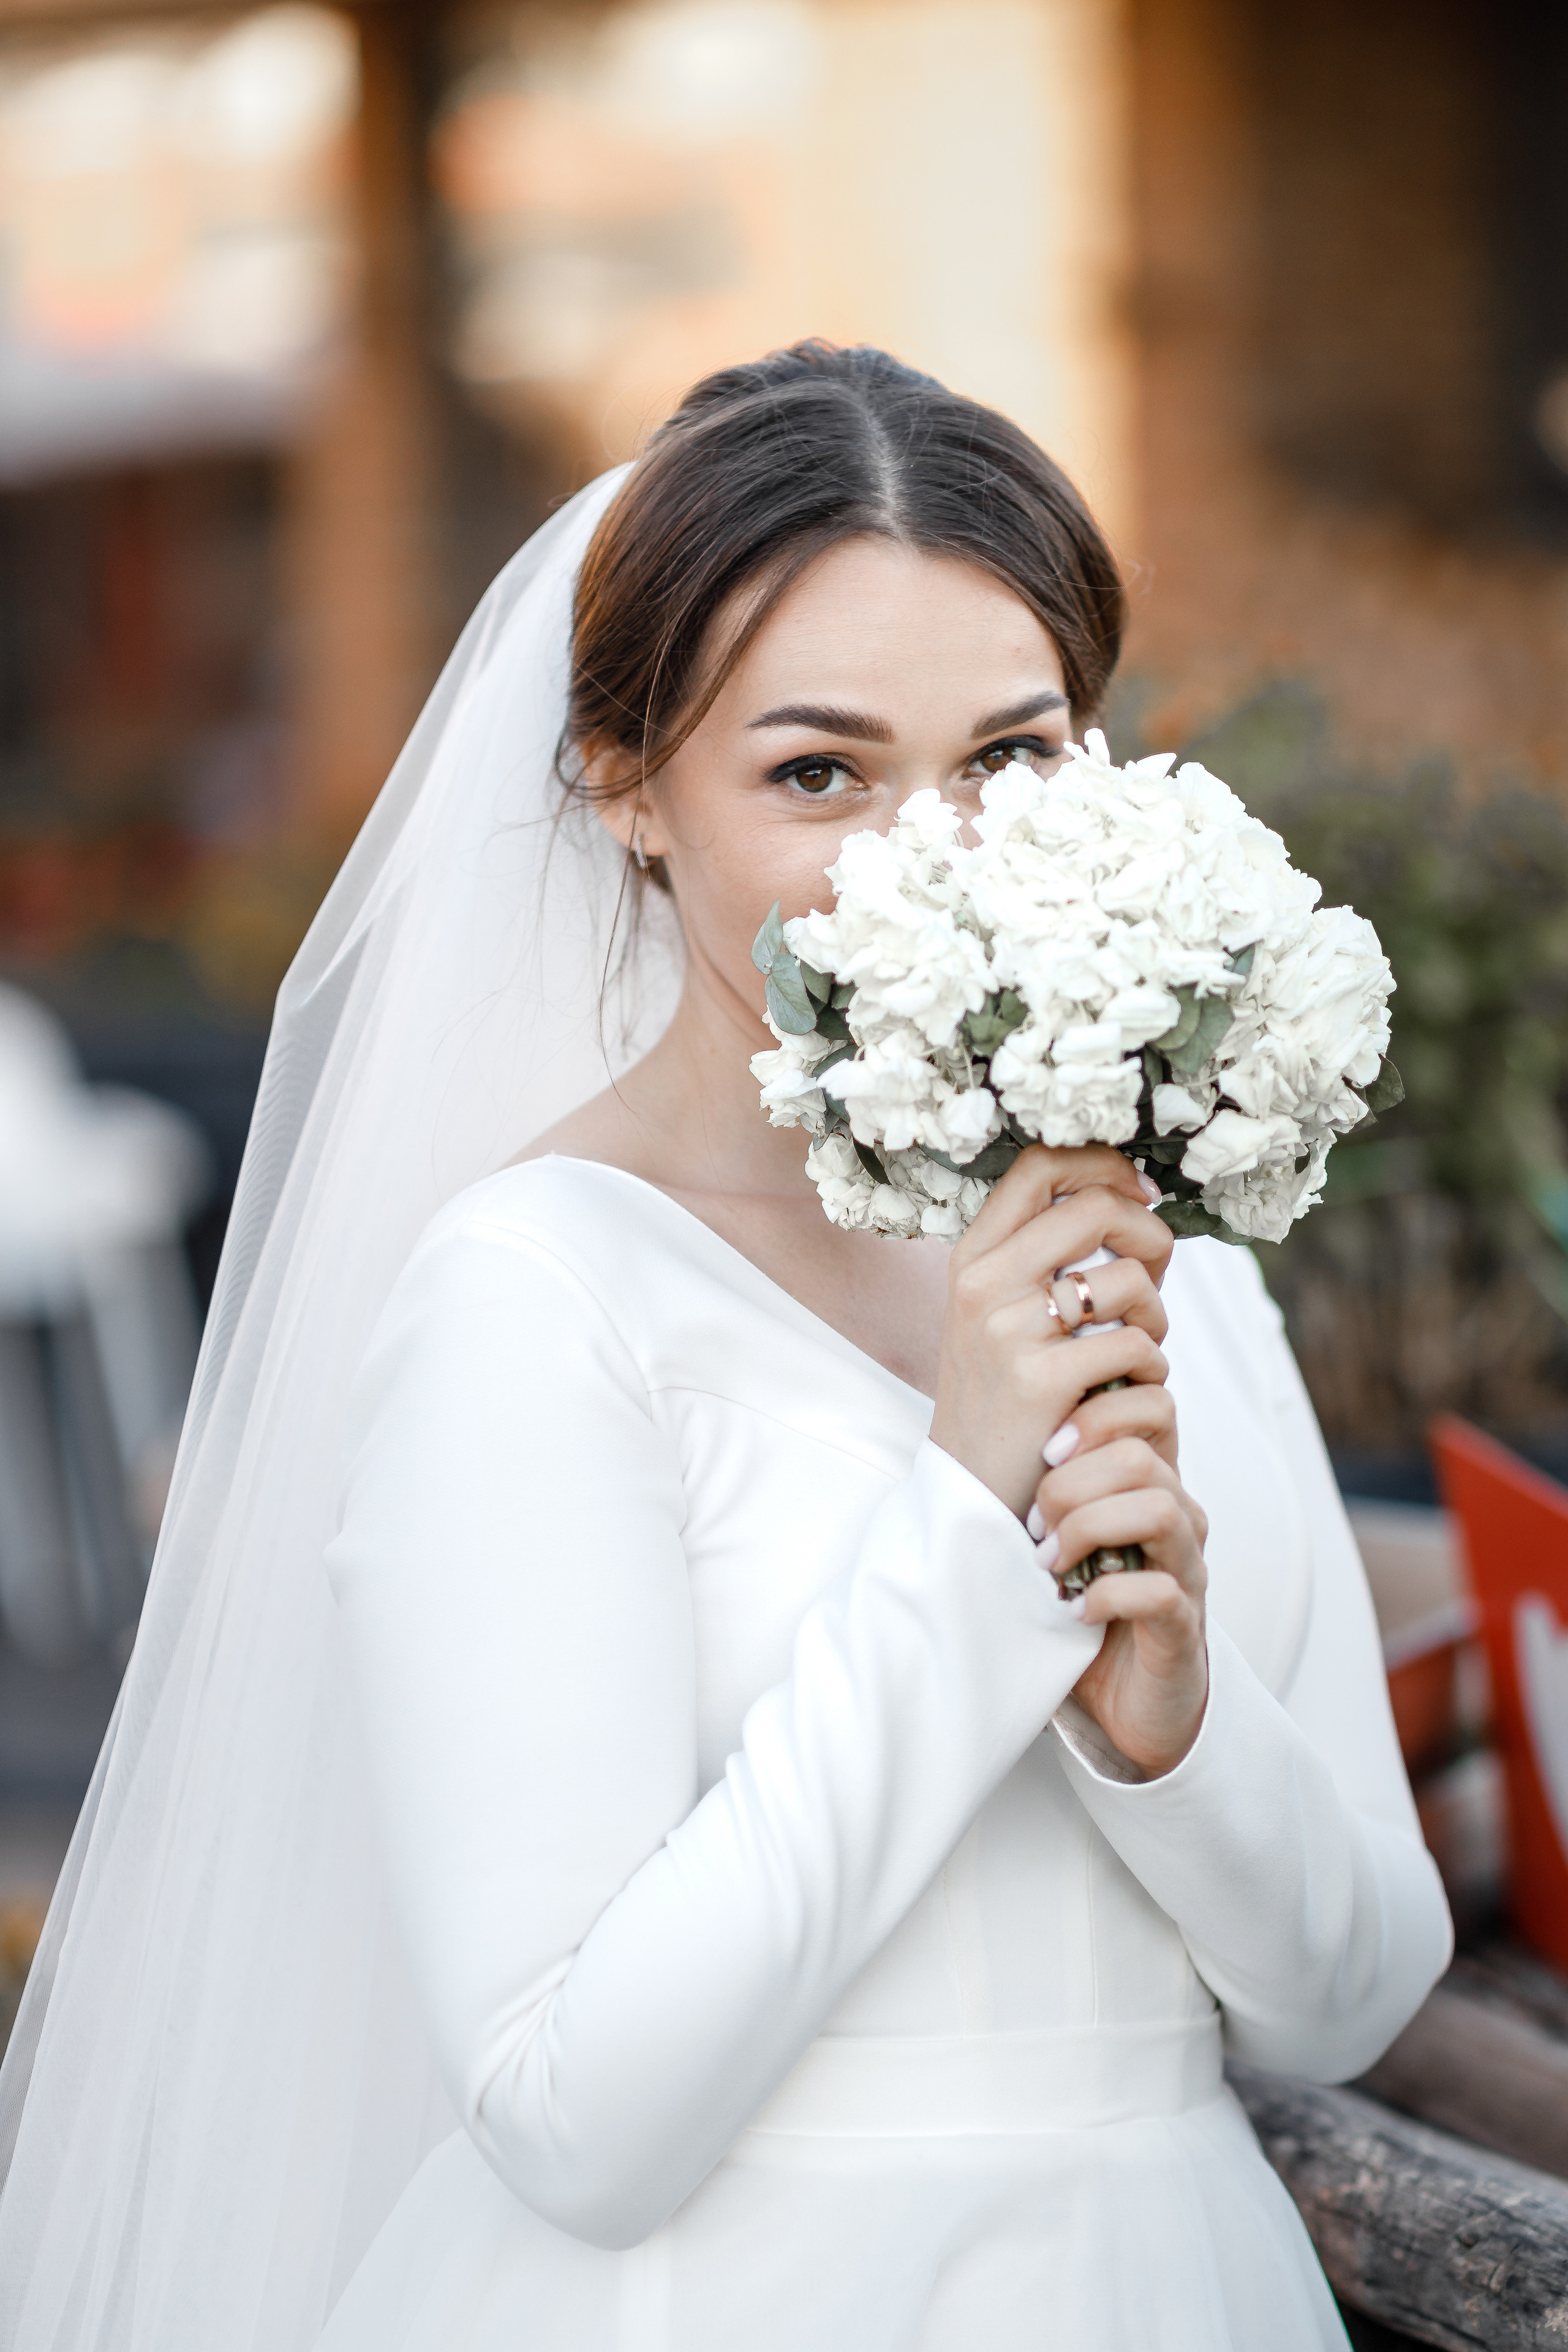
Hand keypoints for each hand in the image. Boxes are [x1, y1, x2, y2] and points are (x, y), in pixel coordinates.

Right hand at [928, 1144, 1172, 1519]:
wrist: (970, 1491)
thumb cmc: (1006, 1398)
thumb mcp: (1000, 1314)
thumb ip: (1046, 1258)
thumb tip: (1134, 1199)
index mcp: (973, 1257)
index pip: (1040, 1164)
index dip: (1104, 1164)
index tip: (1142, 1193)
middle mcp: (982, 1283)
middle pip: (1095, 1206)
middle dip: (1150, 1234)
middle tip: (1158, 1273)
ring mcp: (1007, 1330)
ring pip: (1128, 1279)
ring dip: (1157, 1314)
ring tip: (1141, 1345)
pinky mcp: (1040, 1380)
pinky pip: (1135, 1345)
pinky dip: (1153, 1366)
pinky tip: (1134, 1386)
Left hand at [1031, 1379, 1208, 1776]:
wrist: (1122, 1697)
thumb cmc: (1080, 1599)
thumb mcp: (1058, 1528)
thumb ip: (1043, 1472)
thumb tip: (985, 1404)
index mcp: (1148, 1482)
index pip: (1140, 1411)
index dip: (1087, 1419)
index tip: (1040, 1452)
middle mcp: (1177, 1516)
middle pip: (1138, 1457)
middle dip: (1071, 1482)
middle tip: (1033, 1522)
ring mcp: (1185, 1568)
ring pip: (1159, 1511)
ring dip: (1087, 1529)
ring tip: (1048, 1563)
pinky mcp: (1182, 1625)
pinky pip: (1159, 1592)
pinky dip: (1106, 1596)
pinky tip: (1074, 1610)